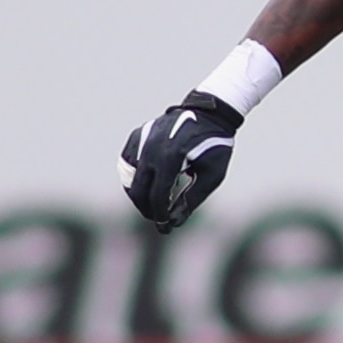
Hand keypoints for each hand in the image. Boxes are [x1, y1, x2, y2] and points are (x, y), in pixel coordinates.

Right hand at [118, 93, 243, 231]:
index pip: (157, 196)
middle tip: (158, 219)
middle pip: (138, 190)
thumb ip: (192, 198)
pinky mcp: (135, 137)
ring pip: (129, 179)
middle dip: (147, 209)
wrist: (209, 114)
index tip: (165, 229)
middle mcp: (150, 148)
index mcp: (170, 157)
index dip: (160, 215)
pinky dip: (134, 178)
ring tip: (154, 204)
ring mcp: (140, 141)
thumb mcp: (212, 175)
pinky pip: (127, 164)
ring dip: (139, 195)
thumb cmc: (215, 146)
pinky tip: (149, 184)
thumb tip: (173, 222)